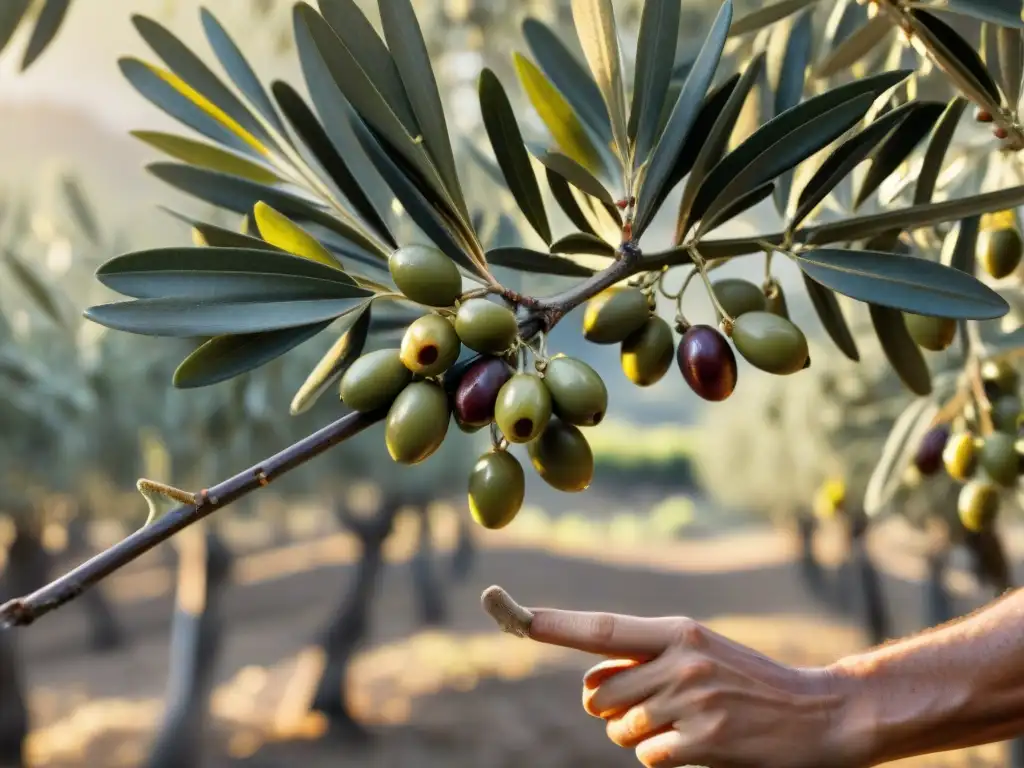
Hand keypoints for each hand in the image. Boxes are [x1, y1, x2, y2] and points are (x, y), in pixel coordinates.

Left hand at [524, 605, 858, 767]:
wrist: (818, 713)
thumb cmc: (747, 682)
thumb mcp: (697, 655)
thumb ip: (643, 662)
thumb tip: (590, 685)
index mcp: (677, 631)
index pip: (599, 628)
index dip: (550, 623)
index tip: (508, 611)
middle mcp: (681, 659)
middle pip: (599, 694)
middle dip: (611, 708)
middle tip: (655, 707)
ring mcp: (693, 700)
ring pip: (621, 729)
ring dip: (640, 735)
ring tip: (686, 724)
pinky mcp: (706, 741)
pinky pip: (649, 757)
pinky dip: (662, 757)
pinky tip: (699, 746)